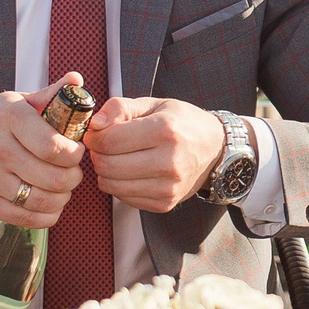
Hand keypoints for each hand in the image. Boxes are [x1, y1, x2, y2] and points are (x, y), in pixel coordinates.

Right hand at [0, 76, 86, 228]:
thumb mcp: (15, 102)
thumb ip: (50, 94)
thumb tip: (77, 80)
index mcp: (9, 118)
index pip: (54, 147)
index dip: (75, 154)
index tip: (76, 151)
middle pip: (54, 178)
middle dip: (73, 177)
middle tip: (71, 172)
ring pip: (42, 201)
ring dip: (62, 198)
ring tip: (61, 187)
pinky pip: (26, 218)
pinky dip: (46, 215)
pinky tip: (47, 203)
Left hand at [82, 95, 225, 212]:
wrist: (214, 149)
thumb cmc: (182, 123)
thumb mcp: (153, 104)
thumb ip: (120, 108)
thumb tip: (94, 124)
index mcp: (165, 130)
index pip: (109, 141)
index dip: (94, 136)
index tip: (96, 132)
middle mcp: (168, 162)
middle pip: (107, 165)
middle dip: (97, 154)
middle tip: (104, 145)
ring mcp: (168, 187)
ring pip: (111, 185)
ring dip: (105, 171)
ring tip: (117, 158)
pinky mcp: (164, 203)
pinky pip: (123, 198)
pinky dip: (119, 185)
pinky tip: (131, 171)